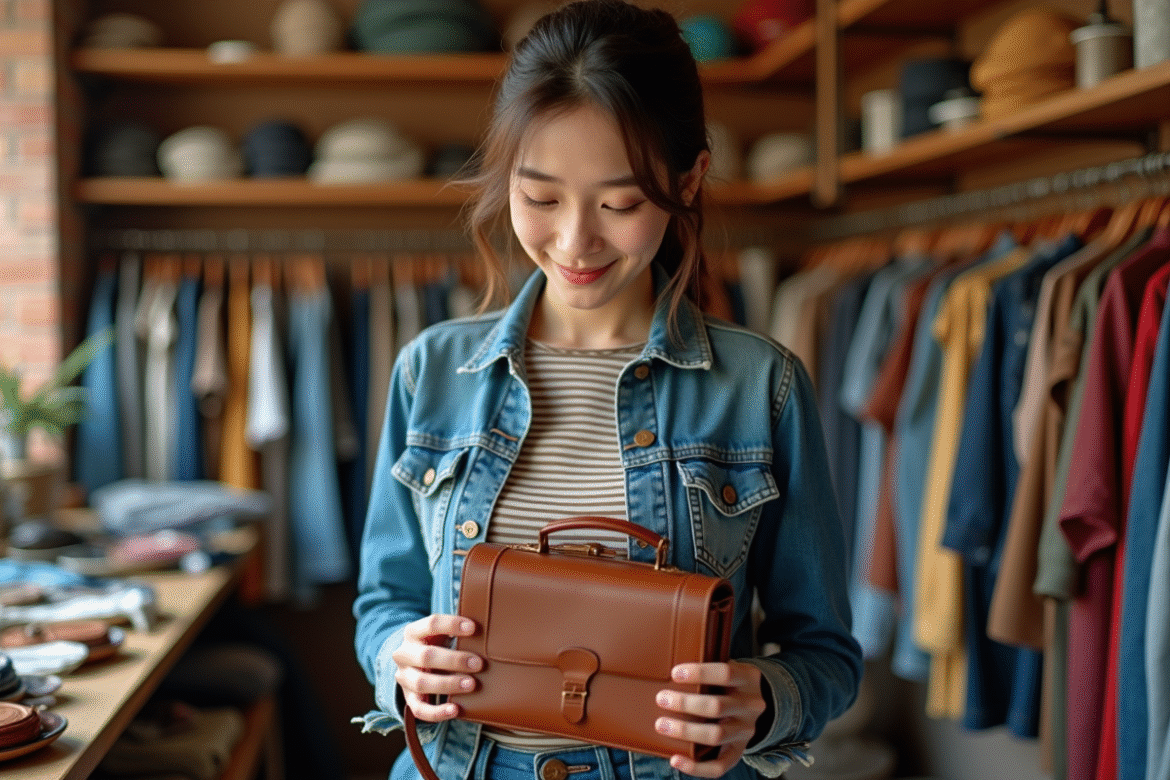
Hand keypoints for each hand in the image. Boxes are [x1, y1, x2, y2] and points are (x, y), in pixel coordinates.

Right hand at [392, 614, 481, 722]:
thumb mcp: (440, 632)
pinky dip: (437, 712)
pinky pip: (419, 709)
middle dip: (454, 660)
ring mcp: (404, 678)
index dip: (452, 625)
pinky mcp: (408, 698)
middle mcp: (404, 654)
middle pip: (426, 656)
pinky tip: (455, 709)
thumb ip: (457, 630)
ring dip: (448, 684)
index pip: (431, 624)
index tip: (473, 628)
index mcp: (413, 632)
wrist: (411, 662)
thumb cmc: (435, 643)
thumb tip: (486, 630)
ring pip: (421, 683)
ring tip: (471, 684)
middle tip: (478, 663)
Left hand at [654, 661, 766, 777]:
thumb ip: (707, 666)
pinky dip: (696, 767)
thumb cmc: (728, 683)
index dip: (699, 673)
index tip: (674, 674)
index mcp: (749, 679)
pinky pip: (719, 766)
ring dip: (685, 731)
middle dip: (685, 703)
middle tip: (662, 699)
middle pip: (717, 706)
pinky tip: (675, 760)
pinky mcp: (739, 751)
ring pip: (716, 735)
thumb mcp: (727, 668)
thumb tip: (669, 671)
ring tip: (662, 725)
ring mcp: (746, 731)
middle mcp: (751, 706)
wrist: (752, 705)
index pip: (726, 673)